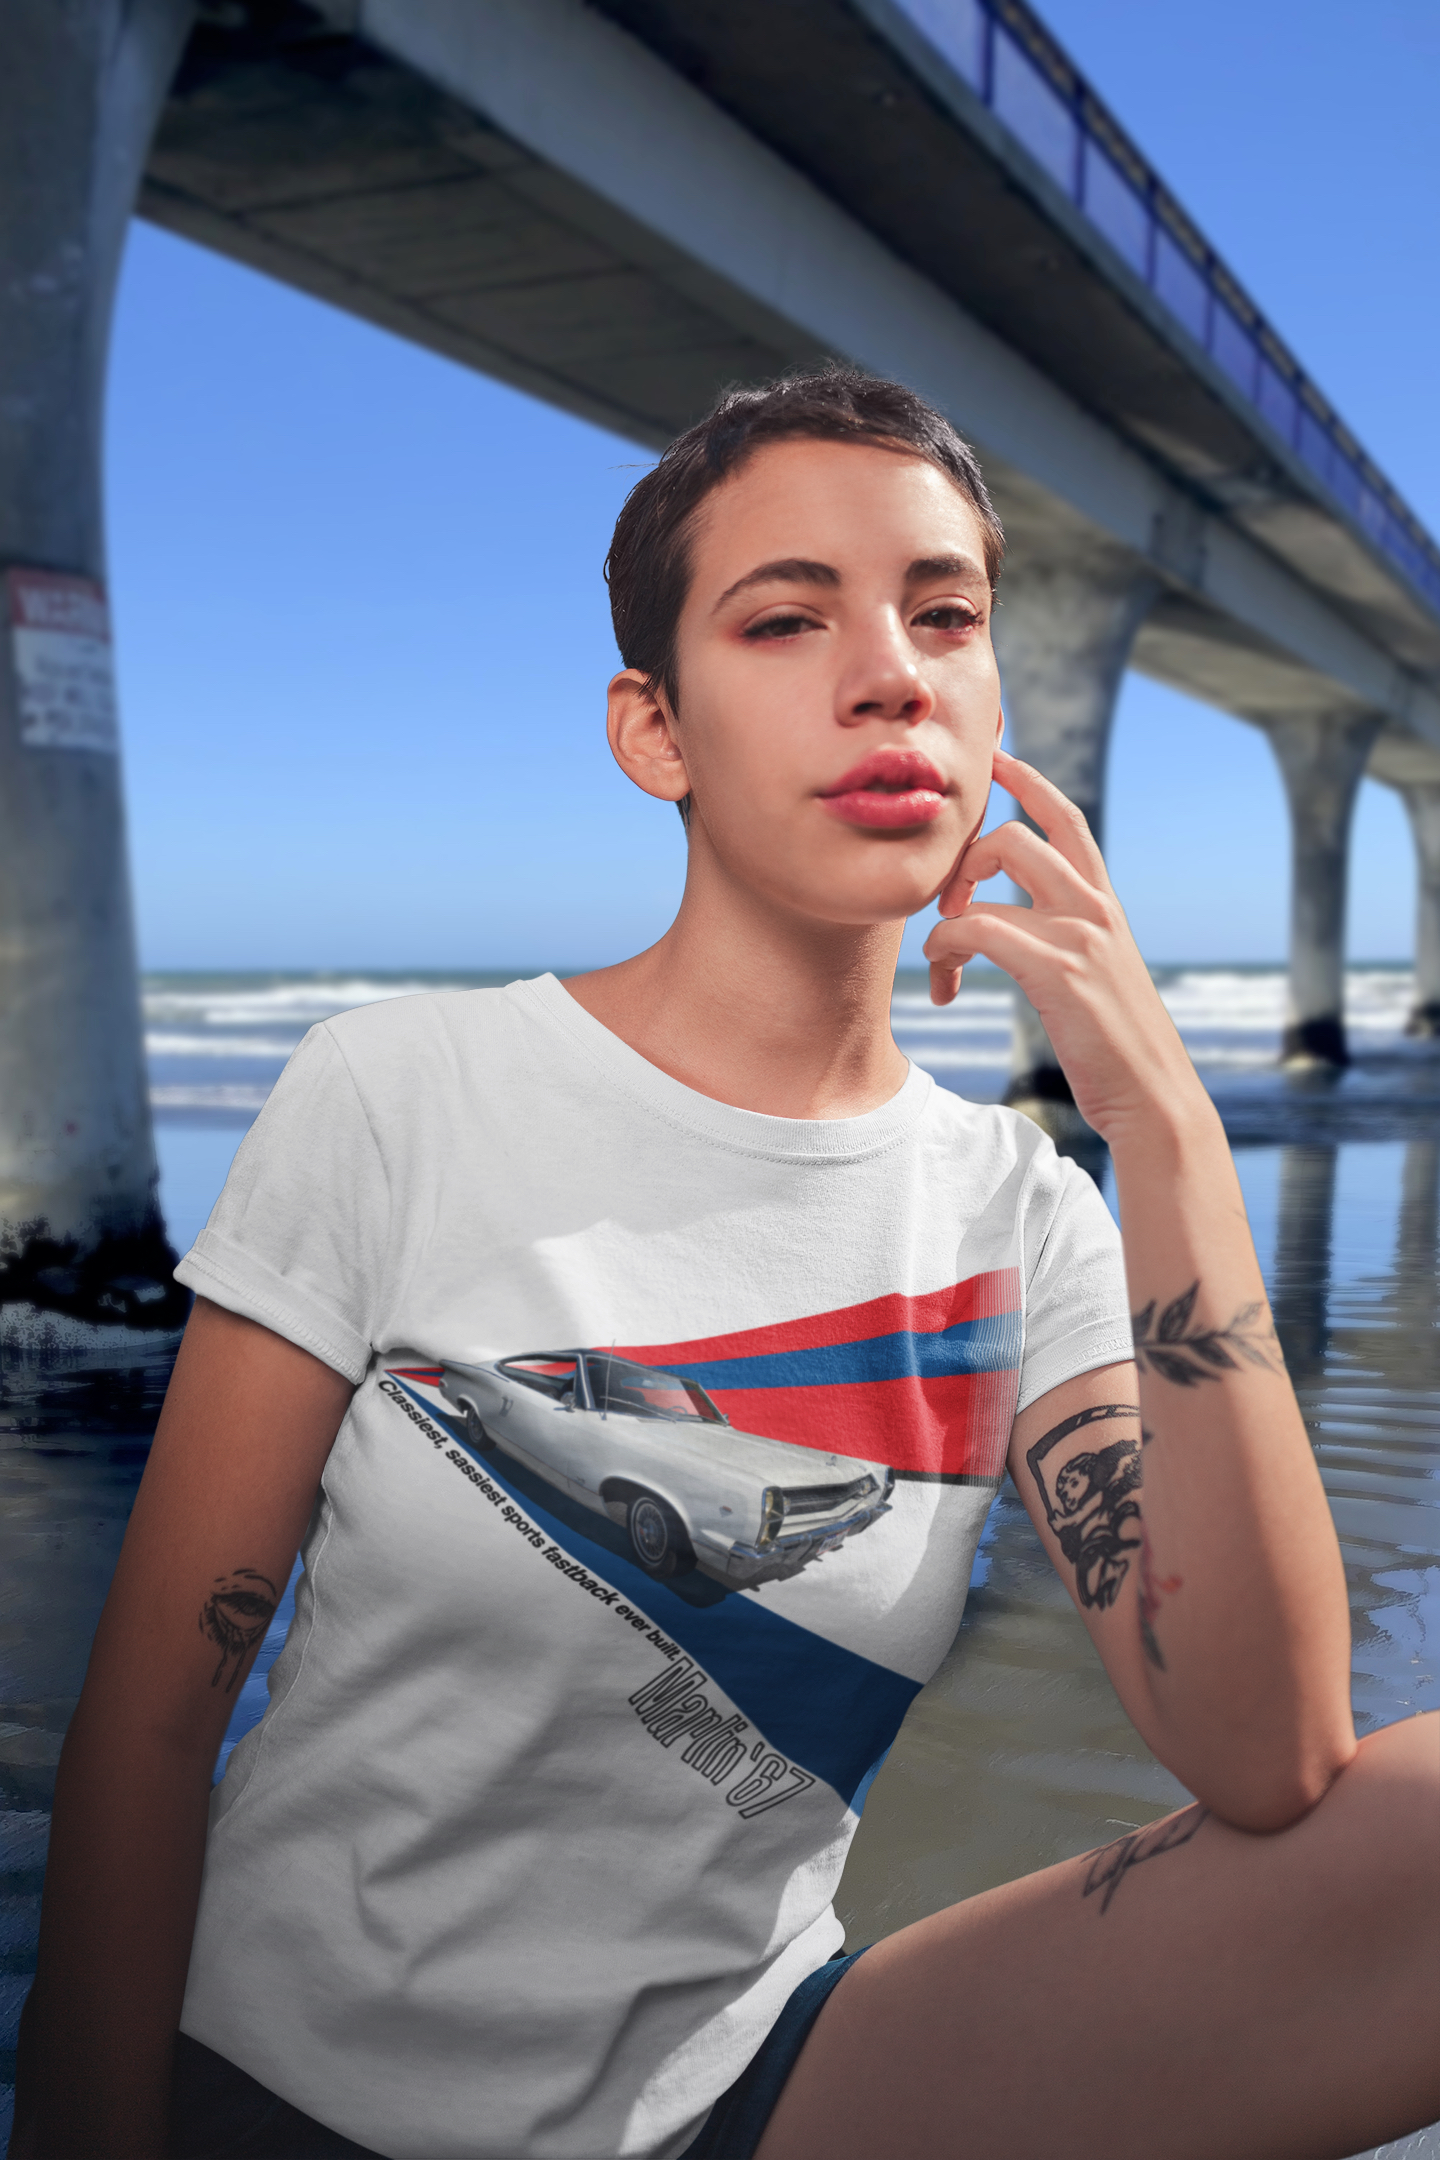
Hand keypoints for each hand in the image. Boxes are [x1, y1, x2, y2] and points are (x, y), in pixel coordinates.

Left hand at [922, 749, 1206, 1140]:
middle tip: (946, 909)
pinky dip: (945, 950)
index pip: (1066, 819)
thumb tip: (1026, 932)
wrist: (1155, 1098)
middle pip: (1013, 835)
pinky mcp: (1059, 971)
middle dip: (962, 860)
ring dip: (944, 916)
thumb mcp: (1099, 977)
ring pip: (989, 879)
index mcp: (1105, 904)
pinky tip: (944, 987)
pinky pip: (977, 931)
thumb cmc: (1118, 1047)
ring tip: (942, 961)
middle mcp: (1096, 907)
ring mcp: (1079, 936)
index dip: (1027, 780)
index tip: (994, 759)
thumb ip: (1070, 940)